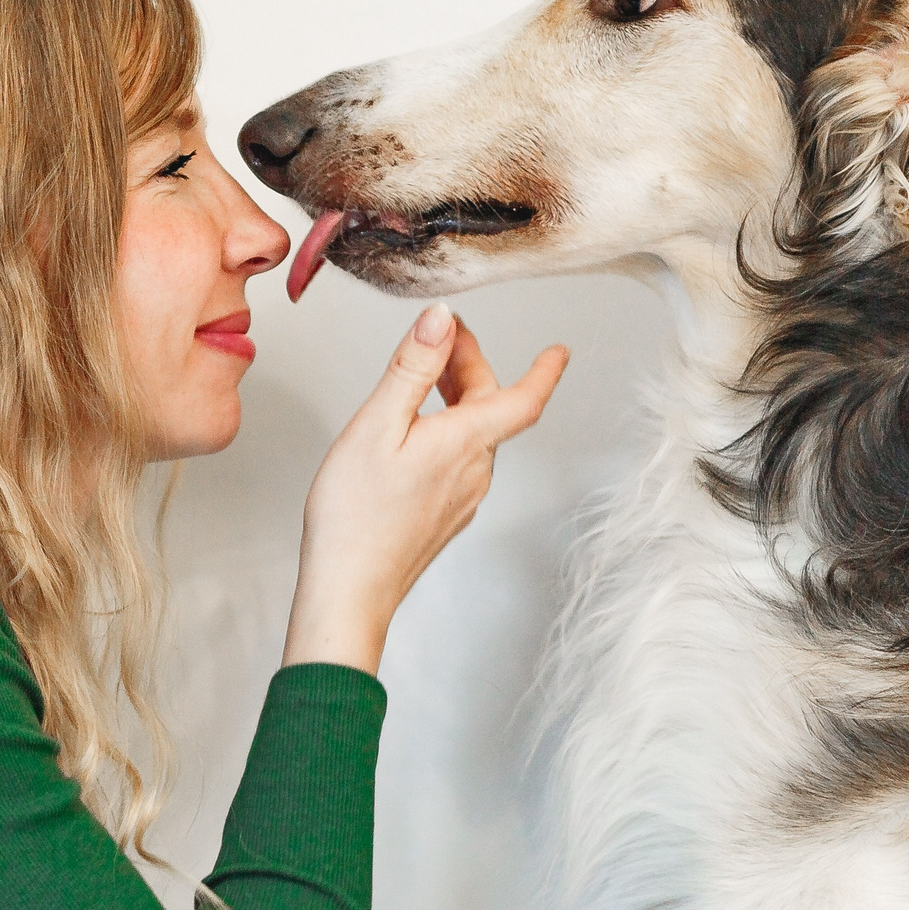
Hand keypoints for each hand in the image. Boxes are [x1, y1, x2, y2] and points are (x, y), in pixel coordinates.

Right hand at [284, 303, 568, 673]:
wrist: (349, 590)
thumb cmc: (355, 515)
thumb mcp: (378, 424)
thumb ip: (413, 368)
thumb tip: (441, 319)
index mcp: (466, 443)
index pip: (524, 400)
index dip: (545, 371)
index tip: (559, 351)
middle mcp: (475, 472)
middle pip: (489, 407)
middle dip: (469, 367)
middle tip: (439, 338)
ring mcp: (462, 498)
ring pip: (472, 434)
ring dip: (454, 399)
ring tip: (419, 379)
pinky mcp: (444, 517)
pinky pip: (457, 461)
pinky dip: (444, 432)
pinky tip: (410, 434)